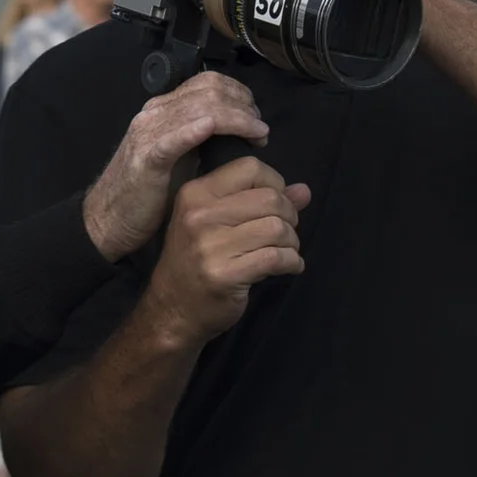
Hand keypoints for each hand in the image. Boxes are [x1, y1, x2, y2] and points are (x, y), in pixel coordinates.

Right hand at [83, 73, 269, 259]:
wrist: (108, 220)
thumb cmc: (147, 194)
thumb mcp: (179, 158)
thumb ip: (201, 141)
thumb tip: (239, 135)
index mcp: (164, 109)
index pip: (209, 83)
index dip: (240, 95)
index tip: (257, 119)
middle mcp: (156, 113)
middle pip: (210, 89)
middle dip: (244, 105)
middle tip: (261, 129)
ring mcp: (149, 132)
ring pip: (202, 107)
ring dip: (239, 118)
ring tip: (258, 135)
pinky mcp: (147, 157)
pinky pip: (177, 135)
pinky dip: (203, 128)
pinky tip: (224, 130)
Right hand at [139, 157, 309, 345]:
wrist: (173, 309)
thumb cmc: (196, 261)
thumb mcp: (217, 223)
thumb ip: (260, 201)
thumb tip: (304, 190)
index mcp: (196, 193)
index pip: (250, 168)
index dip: (275, 183)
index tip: (276, 204)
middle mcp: (199, 215)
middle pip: (269, 198)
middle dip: (289, 216)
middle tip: (285, 233)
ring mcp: (210, 245)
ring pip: (276, 227)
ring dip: (291, 241)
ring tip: (286, 251)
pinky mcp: (224, 274)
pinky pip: (276, 257)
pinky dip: (292, 262)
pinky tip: (289, 266)